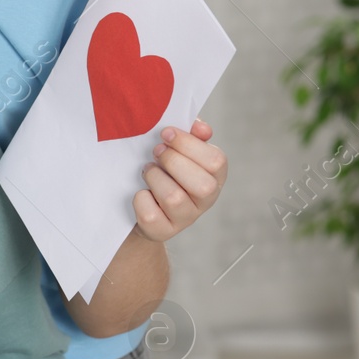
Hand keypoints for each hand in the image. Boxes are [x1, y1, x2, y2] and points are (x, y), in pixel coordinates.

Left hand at [135, 119, 226, 241]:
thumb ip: (191, 135)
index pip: (217, 161)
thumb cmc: (164, 171)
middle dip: (173, 161)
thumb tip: (200, 127)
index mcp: (215, 176)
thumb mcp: (178, 151)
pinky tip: (141, 192)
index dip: (189, 144)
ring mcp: (185, 218)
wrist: (141, 207)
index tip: (166, 133)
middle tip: (157, 152)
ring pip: (174, 198)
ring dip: (155, 178)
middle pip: (202, 184)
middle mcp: (205, 199)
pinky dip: (141, 199)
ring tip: (148, 171)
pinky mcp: (162, 231)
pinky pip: (150, 215)